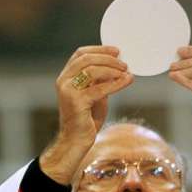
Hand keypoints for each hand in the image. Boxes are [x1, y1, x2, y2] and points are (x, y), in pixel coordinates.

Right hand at [39, 45, 132, 184]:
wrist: (76, 141)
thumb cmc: (86, 120)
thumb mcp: (95, 95)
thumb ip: (101, 81)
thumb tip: (117, 67)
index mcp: (66, 77)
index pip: (80, 54)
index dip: (99, 49)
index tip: (117, 51)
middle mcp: (64, 81)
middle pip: (86, 59)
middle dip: (108, 58)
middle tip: (124, 63)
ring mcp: (68, 91)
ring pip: (92, 70)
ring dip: (112, 69)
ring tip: (126, 72)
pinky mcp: (76, 102)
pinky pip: (99, 88)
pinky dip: (116, 83)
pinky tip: (127, 81)